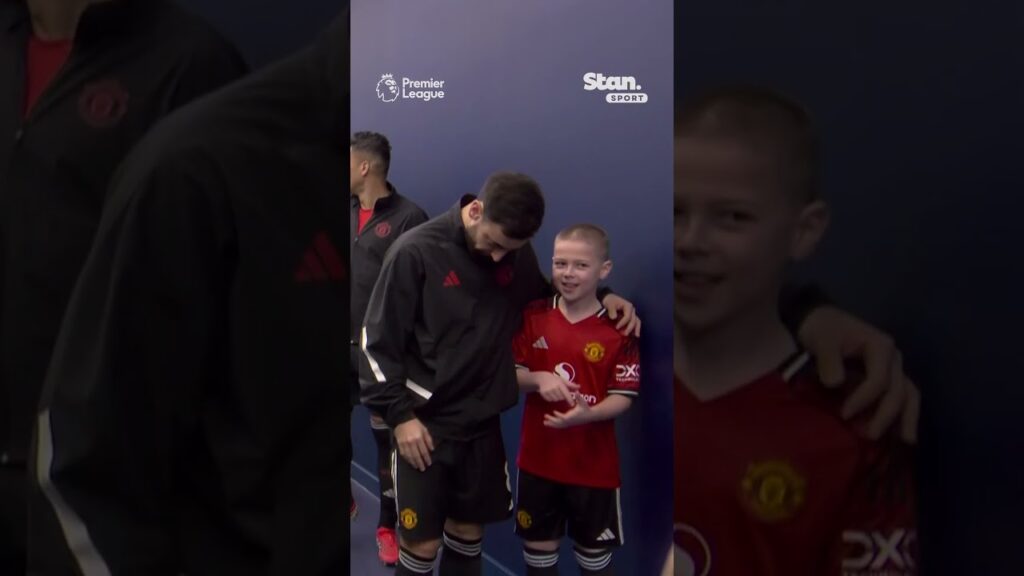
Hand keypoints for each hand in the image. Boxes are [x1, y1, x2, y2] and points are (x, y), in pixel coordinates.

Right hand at [394, 417, 433, 470]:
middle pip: (417, 455)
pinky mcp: (399, 444)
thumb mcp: (424, 429)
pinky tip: (410, 462)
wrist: (402, 419)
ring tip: (417, 467)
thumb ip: (428, 439)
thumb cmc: (415, 424)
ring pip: (410, 456)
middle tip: (423, 469)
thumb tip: (432, 449)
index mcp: (419, 438)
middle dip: (420, 463)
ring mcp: (404, 444)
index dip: (427, 458)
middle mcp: (412, 442)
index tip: (429, 463)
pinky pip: (403, 454)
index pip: (424, 451)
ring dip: (413, 463)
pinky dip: (407, 459)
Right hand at [534, 372, 579, 403]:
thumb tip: (579, 387)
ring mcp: (548, 391)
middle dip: (562, 397)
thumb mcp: (563, 381)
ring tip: (555, 393)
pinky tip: (550, 394)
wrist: (543, 378)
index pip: (566, 393)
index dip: (569, 399)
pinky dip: (551, 399)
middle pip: (561, 398)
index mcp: (560, 384)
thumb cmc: (555, 380)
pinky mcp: (544, 393)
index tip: (572, 404)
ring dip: (557, 398)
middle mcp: (554, 387)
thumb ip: (571, 385)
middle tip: (560, 393)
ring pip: (555, 400)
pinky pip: (550, 400)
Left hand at [543, 396, 591, 428]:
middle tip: (545, 416)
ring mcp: (569, 424)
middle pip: (559, 423)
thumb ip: (579, 397)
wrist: (590, 416)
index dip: (559, 415)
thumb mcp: (583, 402)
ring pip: (559, 425)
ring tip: (544, 422)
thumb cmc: (586, 408)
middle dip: (552, 420)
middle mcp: (569, 421)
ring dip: (551, 424)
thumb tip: (577, 391)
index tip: (554, 412)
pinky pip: (560, 426)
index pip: (564, 417)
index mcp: (572, 416)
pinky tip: (549, 424)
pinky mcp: (568, 424)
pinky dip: (554, 426)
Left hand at [602, 293, 640, 336]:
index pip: (628, 316)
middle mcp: (632, 310)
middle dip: (630, 328)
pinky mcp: (631, 317)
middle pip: (633, 320)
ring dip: (636, 329)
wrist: (609, 299)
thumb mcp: (610, 304)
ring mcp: (632, 314)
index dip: (623, 322)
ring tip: (635, 336)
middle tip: (624, 334)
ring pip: (637, 322)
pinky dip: (636, 329)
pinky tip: (635, 335)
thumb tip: (614, 317)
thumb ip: (612, 310)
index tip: (616, 327)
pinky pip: (635, 323)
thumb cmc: (610, 301)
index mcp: (628, 306)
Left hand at [798, 306, 918, 443]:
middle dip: (885, 415)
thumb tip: (836, 383)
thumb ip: (829, 359)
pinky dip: (903, 415)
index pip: (879, 380)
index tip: (844, 414)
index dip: (864, 399)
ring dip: (906, 419)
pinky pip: (901, 397)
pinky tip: (900, 435)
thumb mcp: (822, 339)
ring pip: (908, 395)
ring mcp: (893, 369)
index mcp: (881, 347)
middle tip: (869, 436)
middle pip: (898, 391)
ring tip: (904, 442)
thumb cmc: (822, 329)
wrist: (820, 321)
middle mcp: (894, 359)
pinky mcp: (887, 378)